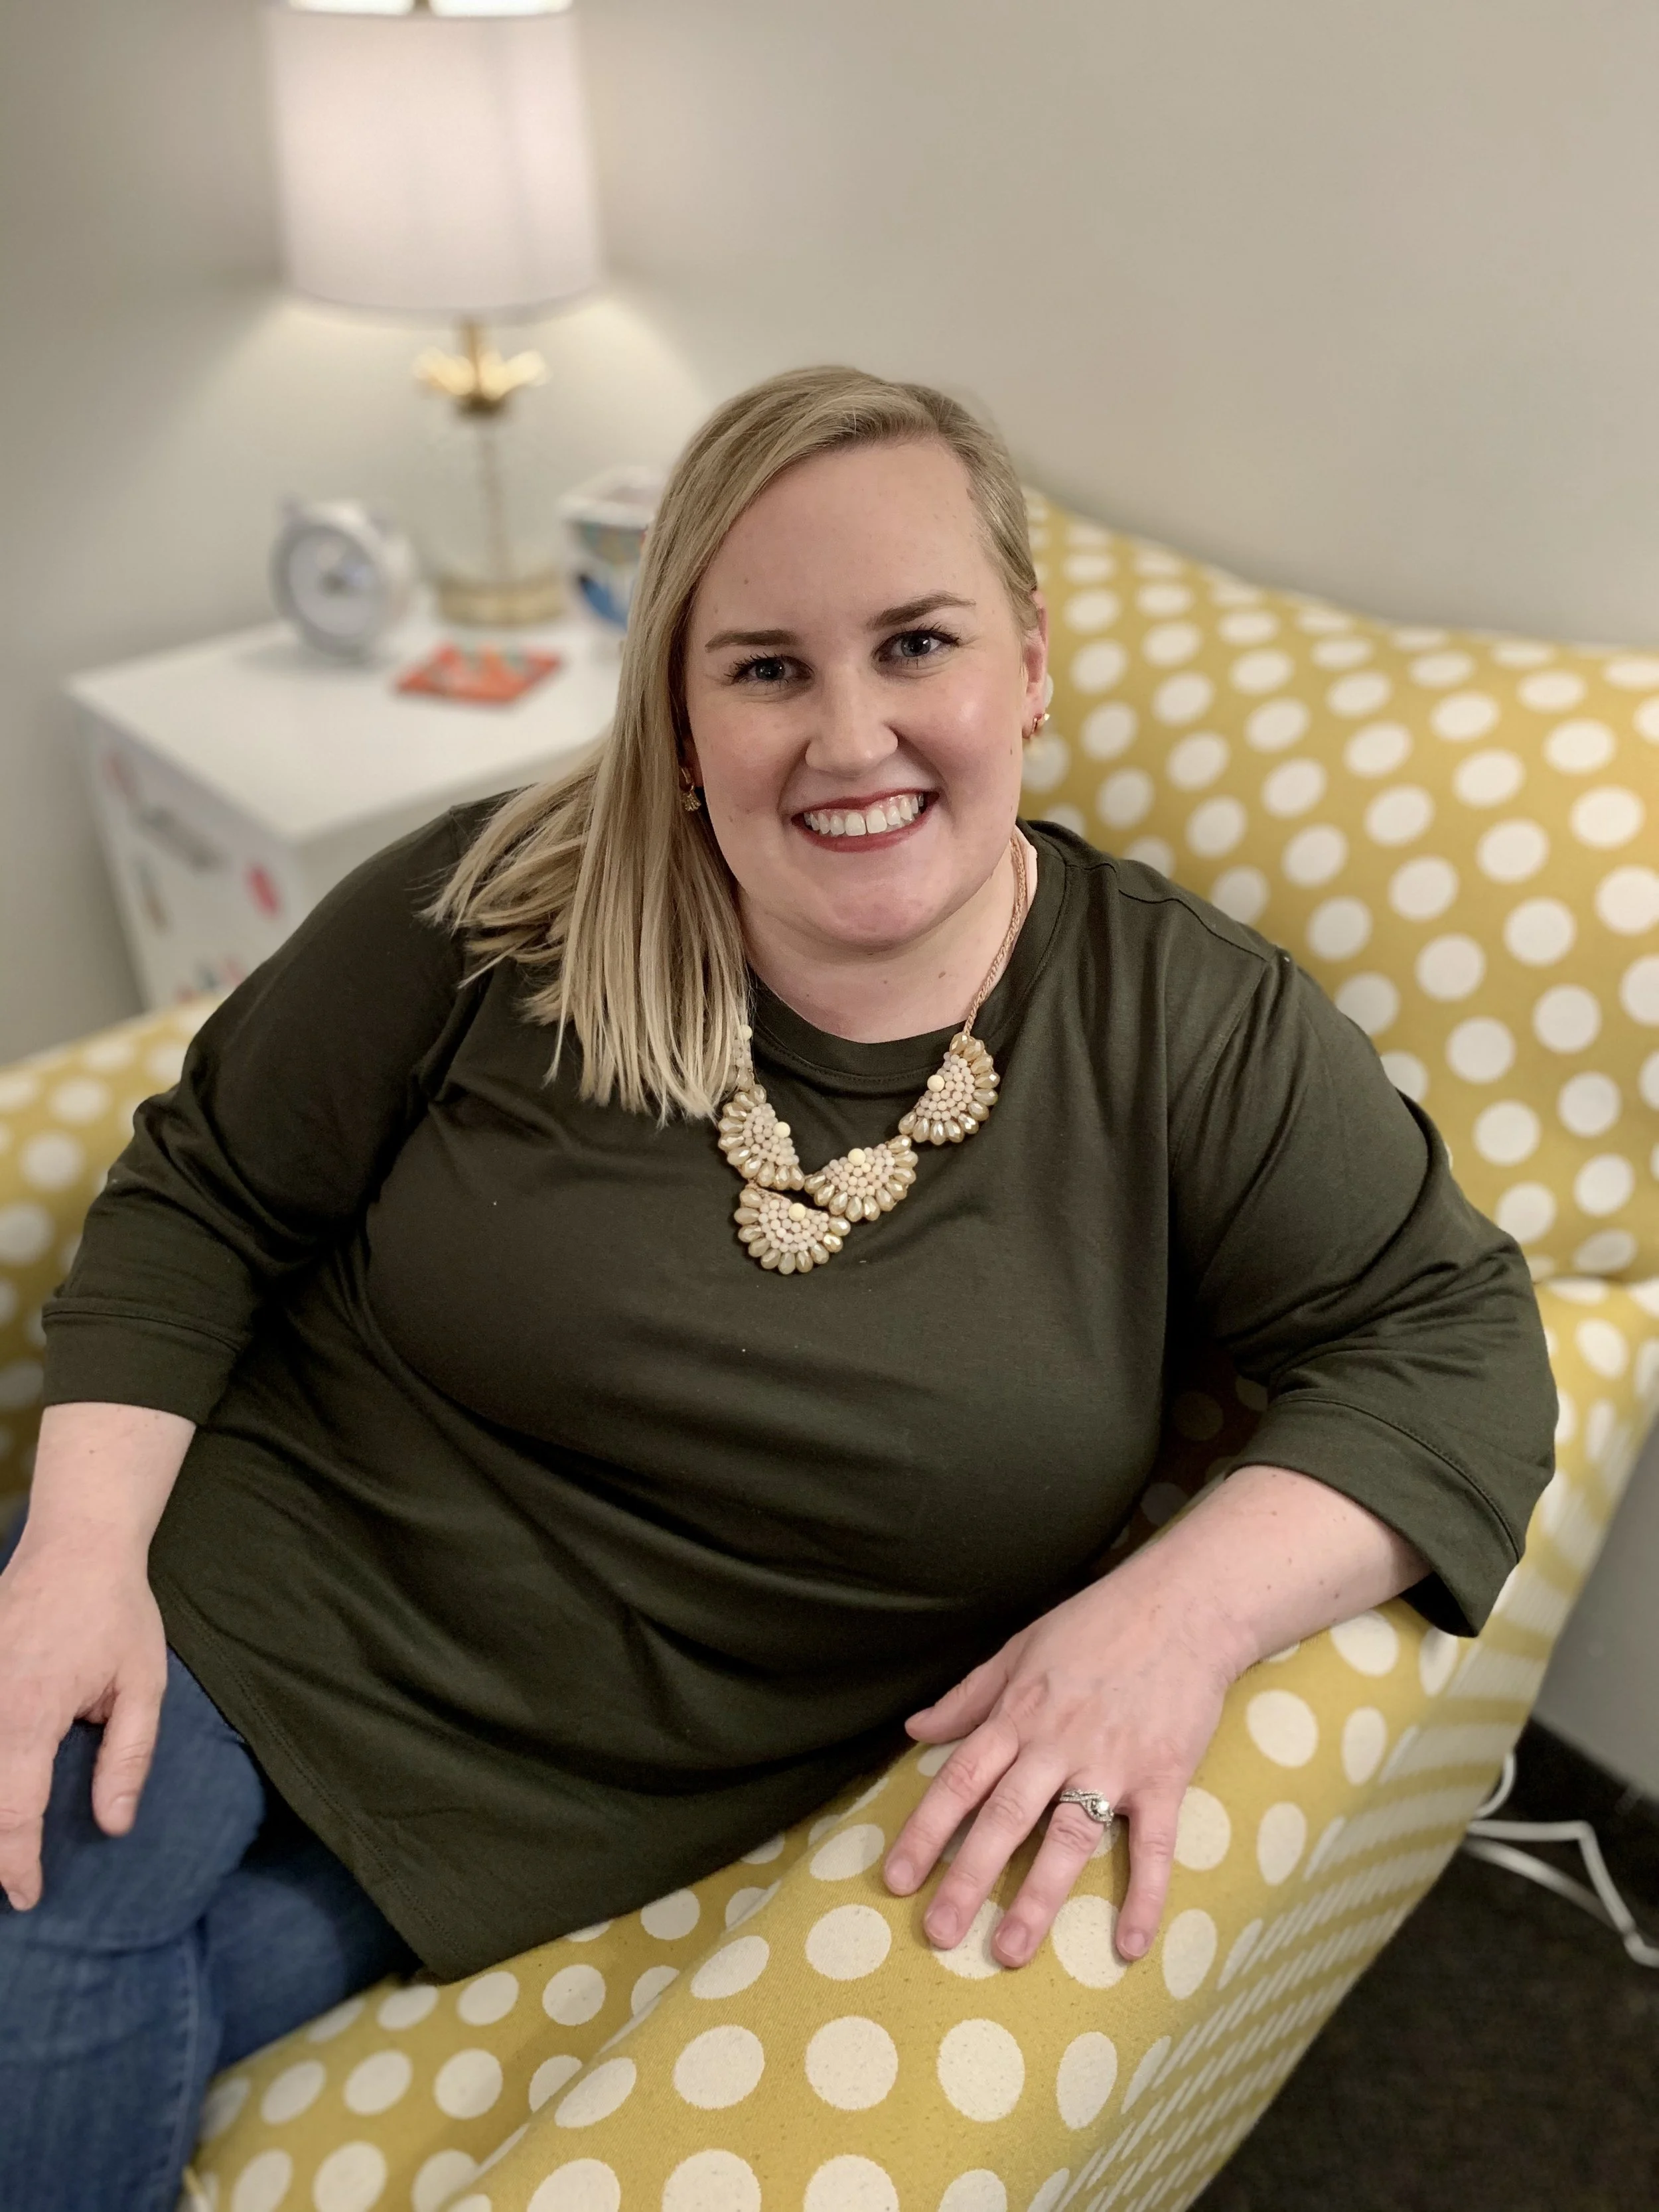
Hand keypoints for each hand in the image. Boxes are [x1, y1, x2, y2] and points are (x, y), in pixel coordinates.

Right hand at [0, 1531, 166, 1910]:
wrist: (77, 1545)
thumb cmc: (116, 1614)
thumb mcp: (142, 1686)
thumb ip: (127, 1759)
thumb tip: (115, 1825)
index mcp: (30, 1713)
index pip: (12, 1811)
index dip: (16, 1863)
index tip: (28, 1895)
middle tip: (9, 1883)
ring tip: (3, 1849)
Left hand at [882, 1563, 1237, 1969]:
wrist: (1183, 1605)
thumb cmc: (1097, 1624)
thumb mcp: (1020, 1648)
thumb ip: (968, 1697)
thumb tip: (915, 1729)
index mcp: (1018, 1713)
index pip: (961, 1779)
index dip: (926, 1830)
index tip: (898, 1879)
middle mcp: (1058, 1742)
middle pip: (1005, 1816)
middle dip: (968, 1876)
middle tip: (938, 1933)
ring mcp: (1113, 1762)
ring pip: (1068, 1836)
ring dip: (1039, 1897)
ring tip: (1011, 1951)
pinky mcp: (1163, 1777)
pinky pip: (1152, 1845)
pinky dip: (1142, 1896)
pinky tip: (1127, 1945)